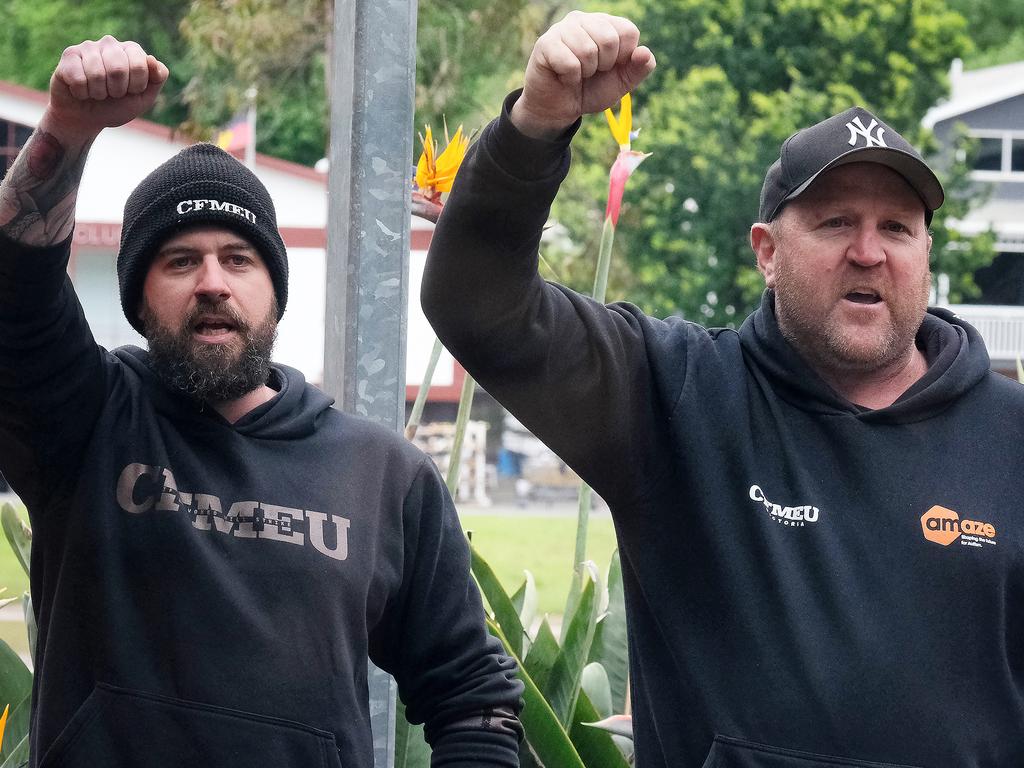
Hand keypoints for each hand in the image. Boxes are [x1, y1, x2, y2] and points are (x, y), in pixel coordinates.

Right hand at [44, 35, 167, 143]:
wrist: (85, 118)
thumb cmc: (116, 106)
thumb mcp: (143, 98)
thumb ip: (156, 79)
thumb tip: (152, 59)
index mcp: (131, 50)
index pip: (140, 65)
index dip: (136, 86)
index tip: (130, 91)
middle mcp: (110, 44)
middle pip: (118, 68)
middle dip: (117, 90)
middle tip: (112, 94)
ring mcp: (88, 47)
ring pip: (96, 74)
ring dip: (98, 93)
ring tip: (97, 92)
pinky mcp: (69, 55)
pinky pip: (78, 78)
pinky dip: (82, 93)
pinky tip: (81, 90)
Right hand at [511, 11, 655, 139]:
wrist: (559, 109)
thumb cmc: (590, 90)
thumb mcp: (621, 83)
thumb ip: (639, 69)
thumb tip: (644, 52)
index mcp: (605, 24)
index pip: (628, 31)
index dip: (622, 57)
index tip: (609, 66)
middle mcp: (584, 20)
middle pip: (609, 39)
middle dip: (603, 65)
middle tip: (590, 71)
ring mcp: (563, 28)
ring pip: (588, 50)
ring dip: (585, 72)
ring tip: (576, 73)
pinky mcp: (546, 43)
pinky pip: (569, 62)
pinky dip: (570, 78)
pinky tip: (563, 76)